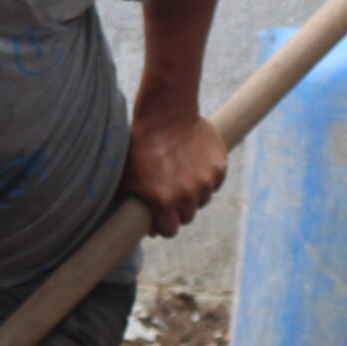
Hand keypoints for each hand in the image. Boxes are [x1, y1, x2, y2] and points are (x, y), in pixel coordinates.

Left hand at [122, 110, 226, 237]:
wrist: (165, 115)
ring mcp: (206, 181)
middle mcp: (188, 196)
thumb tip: (149, 229)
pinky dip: (207, 176)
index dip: (164, 224)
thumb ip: (133, 207)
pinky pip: (215, 182)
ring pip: (202, 199)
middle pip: (187, 216)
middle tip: (170, 190)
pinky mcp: (219, 167)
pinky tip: (194, 162)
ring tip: (181, 172)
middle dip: (178, 208)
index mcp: (165, 202)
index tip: (161, 214)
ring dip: (193, 192)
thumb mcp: (127, 179)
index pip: (170, 230)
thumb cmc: (140, 147)